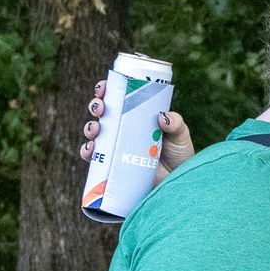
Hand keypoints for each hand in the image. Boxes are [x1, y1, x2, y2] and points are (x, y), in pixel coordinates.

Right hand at [80, 79, 195, 181]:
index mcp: (138, 115)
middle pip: (103, 112)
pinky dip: (88, 152)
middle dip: (96, 106)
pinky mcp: (113, 163)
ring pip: (95, 132)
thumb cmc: (179, 155)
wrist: (176, 182)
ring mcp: (117, 145)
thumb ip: (176, 124)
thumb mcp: (180, 136)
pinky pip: (95, 157)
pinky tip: (92, 150)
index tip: (103, 88)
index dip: (107, 90)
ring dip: (90, 128)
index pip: (118, 97)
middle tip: (100, 108)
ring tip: (96, 129)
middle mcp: (124, 128)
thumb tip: (163, 117)